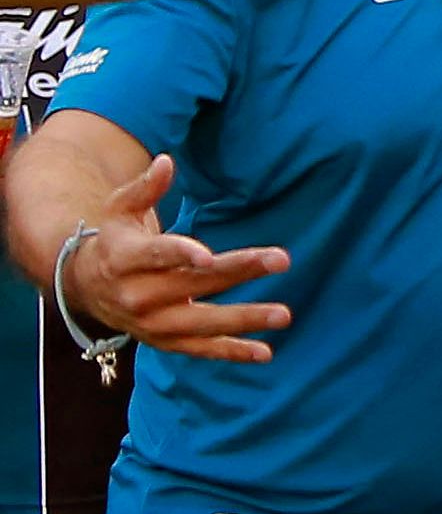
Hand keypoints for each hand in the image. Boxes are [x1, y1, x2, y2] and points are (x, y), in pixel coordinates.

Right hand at [62, 154, 292, 362]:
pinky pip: (199, 349)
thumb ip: (146, 187)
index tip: (210, 257)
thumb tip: (167, 160)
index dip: (182, 255)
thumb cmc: (115, 238)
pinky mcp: (162, 341)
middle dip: (239, 271)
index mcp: (125, 259)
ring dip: (243, 320)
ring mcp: (150, 323)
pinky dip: (230, 352)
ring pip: (200, 323)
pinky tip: (265, 352)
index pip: (157, 255)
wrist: (84, 286)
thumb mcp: (120, 209)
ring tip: (284, 314)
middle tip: (282, 259)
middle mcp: (137, 294)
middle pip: (193, 284)